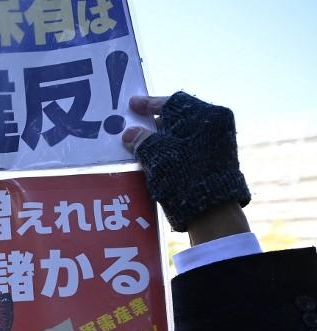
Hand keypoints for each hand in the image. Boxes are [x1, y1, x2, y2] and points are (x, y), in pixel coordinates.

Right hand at [122, 93, 251, 239]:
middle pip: (179, 117)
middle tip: (135, 127)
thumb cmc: (184, 176)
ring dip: (161, 138)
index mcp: (208, 115)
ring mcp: (218, 143)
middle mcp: (217, 125)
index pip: (174, 102)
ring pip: (183, 134)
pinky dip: (171, 149)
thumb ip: (141, 139)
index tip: (132, 104)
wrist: (211, 211)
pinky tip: (155, 158)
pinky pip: (189, 147)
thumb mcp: (156, 154)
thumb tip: (129, 132)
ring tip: (141, 145)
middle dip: (154, 123)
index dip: (149, 103)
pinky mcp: (215, 160)